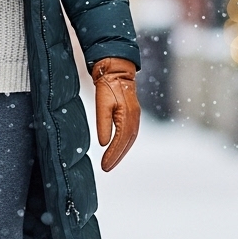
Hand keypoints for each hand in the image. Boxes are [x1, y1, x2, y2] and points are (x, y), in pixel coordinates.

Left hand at [91, 57, 140, 171]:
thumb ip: (103, 124)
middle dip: (117, 157)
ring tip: (110, 163)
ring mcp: (135, 116)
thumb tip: (104, 144)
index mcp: (128, 116)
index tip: (105, 166)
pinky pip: (129, 134)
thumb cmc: (108, 86)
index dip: (113, 154)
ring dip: (121, 152)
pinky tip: (117, 149)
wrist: (117, 70)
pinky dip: (124, 144)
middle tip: (106, 168)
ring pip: (129, 140)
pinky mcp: (132, 114)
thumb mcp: (102, 104)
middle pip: (127, 143)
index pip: (120, 141)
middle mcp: (134, 118)